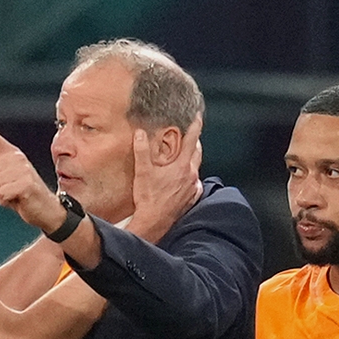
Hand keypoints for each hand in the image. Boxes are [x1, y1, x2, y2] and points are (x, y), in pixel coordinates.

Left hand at [0, 113, 64, 232]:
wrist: (45, 208)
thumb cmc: (22, 195)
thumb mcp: (0, 183)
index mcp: (11, 156)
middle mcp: (17, 159)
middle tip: (8, 190)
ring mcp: (23, 170)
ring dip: (0, 195)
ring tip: (15, 194)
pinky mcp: (27, 183)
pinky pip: (2, 194)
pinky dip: (6, 201)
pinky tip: (18, 200)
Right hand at [128, 113, 202, 242]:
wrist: (154, 222)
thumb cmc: (149, 198)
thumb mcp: (142, 172)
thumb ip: (142, 150)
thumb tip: (141, 133)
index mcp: (181, 166)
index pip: (192, 140)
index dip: (195, 126)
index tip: (198, 116)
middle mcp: (191, 175)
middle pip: (197, 153)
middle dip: (194, 142)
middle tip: (190, 135)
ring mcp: (193, 188)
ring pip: (196, 168)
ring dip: (191, 160)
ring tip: (183, 156)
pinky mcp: (192, 198)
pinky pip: (195, 183)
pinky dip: (191, 177)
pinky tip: (183, 178)